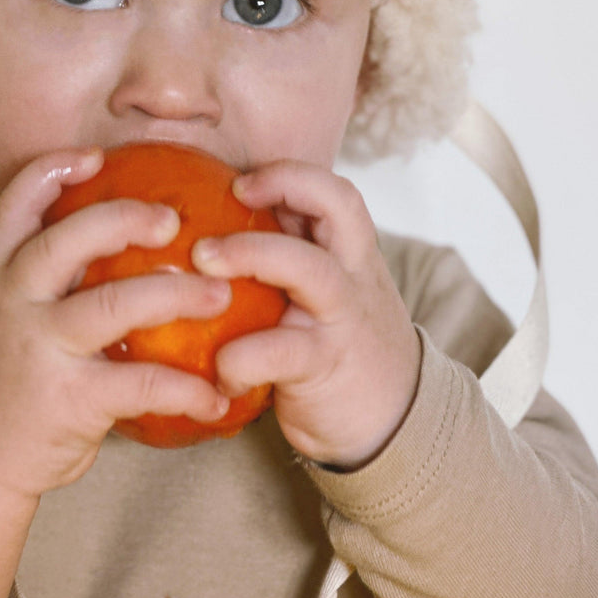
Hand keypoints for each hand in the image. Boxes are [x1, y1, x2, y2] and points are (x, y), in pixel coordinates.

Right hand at [0, 148, 232, 507]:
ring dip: (174, 293)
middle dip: (123, 219)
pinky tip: (215, 394)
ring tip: (220, 293)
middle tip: (174, 218)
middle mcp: (13, 303)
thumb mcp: (3, 314)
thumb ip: (45, 278)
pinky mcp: (67, 400)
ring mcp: (38, 350)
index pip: (14, 208)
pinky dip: (184, 387)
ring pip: (110, 305)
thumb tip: (118, 234)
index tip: (95, 156)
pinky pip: (137, 384)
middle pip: (64, 242)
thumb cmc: (2, 379)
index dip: (51, 173)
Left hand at [192, 161, 420, 468]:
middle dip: (276, 193)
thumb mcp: (325, 292)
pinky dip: (238, 358)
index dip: (288, 175)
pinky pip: (280, 351)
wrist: (394, 422)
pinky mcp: (325, 365)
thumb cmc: (339, 345)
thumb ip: (287, 257)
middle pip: (336, 208)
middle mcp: (352, 275)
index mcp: (349, 253)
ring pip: (310, 268)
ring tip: (202, 263)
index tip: (238, 182)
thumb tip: (213, 220)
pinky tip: (216, 371)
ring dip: (251, 255)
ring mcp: (342, 317)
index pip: (334, 191)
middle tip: (220, 206)